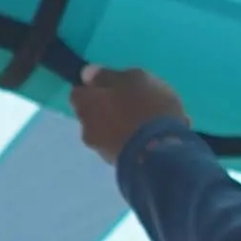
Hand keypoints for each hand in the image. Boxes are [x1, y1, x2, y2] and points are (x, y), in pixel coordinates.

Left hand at [72, 65, 189, 165]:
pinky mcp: (119, 166)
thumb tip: (86, 74)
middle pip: (92, 114)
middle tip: (132, 102)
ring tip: (148, 123)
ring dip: (121, 127)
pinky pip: (123, 146)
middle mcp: (86, 128)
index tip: (112, 85)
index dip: (93, 87)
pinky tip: (152, 138)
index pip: (79, 92)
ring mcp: (101, 151)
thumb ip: (107, 76)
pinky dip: (132, 141)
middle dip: (107, 109)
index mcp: (85, 104)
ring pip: (108, 132)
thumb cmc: (147, 108)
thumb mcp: (133, 78)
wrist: (162, 155)